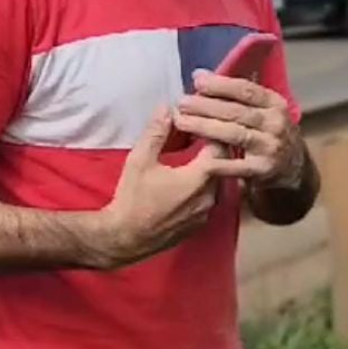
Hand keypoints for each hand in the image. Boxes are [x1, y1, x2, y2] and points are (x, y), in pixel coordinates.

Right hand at [96, 106, 225, 268]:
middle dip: (215, 146)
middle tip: (203, 131)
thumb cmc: (132, 198)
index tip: (205, 120)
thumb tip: (166, 108)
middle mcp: (210, 196)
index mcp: (200, 177)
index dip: (214, 131)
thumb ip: (156, 133)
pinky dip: (206, 184)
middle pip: (224, 163)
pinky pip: (211, 197)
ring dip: (211, 166)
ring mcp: (207, 212)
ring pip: (219, 181)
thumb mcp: (140, 160)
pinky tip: (193, 176)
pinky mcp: (200, 224)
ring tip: (198, 151)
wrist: (123, 240)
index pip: (221, 146)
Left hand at [174, 70, 304, 188]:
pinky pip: (236, 165)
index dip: (221, 84)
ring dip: (205, 127)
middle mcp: (275, 123)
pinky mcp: (263, 170)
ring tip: (181, 121)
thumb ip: (239, 94)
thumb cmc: (268, 131)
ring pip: (234, 134)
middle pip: (237, 111)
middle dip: (206, 106)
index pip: (247, 90)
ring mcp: (270, 147)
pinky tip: (198, 157)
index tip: (197, 80)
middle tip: (182, 102)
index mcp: (275, 103)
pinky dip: (218, 161)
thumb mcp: (265, 108)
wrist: (292, 166)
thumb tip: (201, 76)